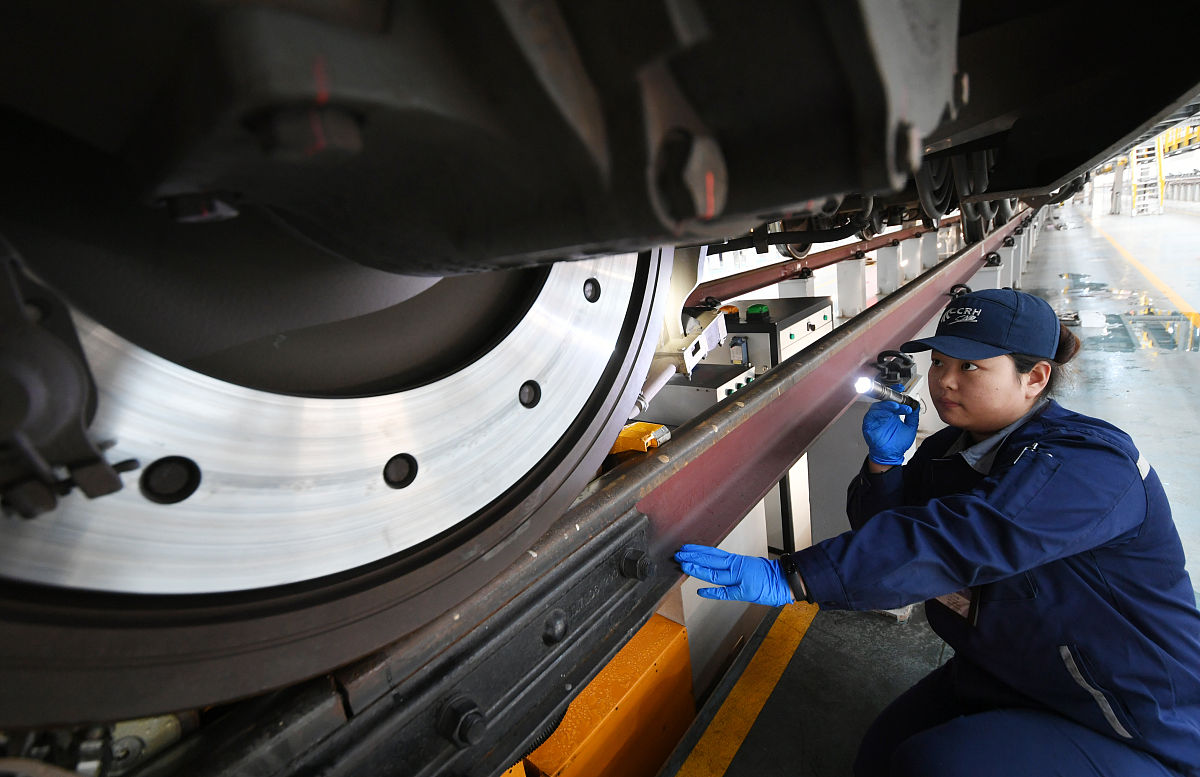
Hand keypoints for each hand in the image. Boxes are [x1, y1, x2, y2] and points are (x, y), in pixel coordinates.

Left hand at [674, 544, 793, 605]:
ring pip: (715, 573)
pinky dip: (712, 592)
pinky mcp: (744, 591)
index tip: (686, 548)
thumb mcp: (748, 566)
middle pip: (710, 560)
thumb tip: (720, 566)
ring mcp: (739, 578)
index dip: (698, 551)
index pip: (713, 553)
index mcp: (736, 561)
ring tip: (685, 565)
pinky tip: (701, 591)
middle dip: (693, 557)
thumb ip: (733, 567)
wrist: (784, 580)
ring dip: (698, 569)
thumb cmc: (768, 575)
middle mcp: (736, 567)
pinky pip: (726, 592)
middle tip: (679, 554)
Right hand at [862, 398, 918, 465]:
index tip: (901, 388)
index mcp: (891, 414)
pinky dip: (879, 413)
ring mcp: (875, 420)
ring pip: (877, 407)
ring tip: (897, 406)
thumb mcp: (910, 428)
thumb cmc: (897, 444)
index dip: (895, 392)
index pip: (891, 399)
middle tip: (901, 398)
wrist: (891, 456)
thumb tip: (916, 406)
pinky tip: (887, 413)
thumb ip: (913, 417)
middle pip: (883, 401)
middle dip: (892, 397)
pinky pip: (871, 416)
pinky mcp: (868, 426)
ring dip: (887, 405)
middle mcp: (882, 415)